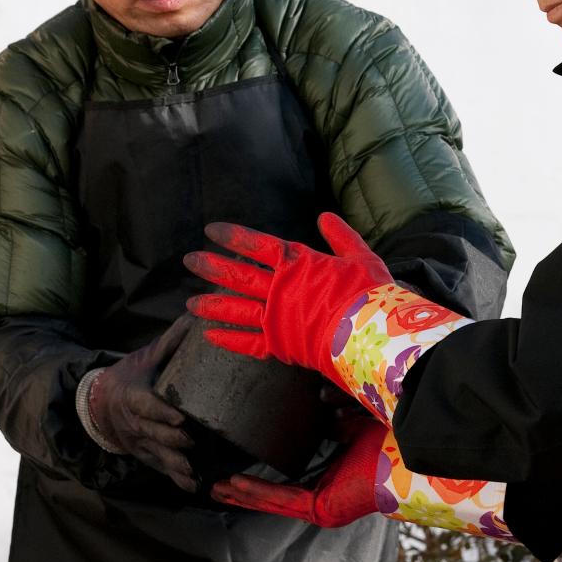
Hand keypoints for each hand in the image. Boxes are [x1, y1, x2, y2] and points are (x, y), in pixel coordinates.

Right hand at [89, 316, 196, 491]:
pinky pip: (160, 469)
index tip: (179, 419)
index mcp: (134, 397)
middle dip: (171, 440)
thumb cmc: (130, 376)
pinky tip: (192, 487)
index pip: (147, 406)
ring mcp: (140, 442)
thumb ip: (171, 341)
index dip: (161, 413)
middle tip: (191, 440)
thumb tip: (196, 314)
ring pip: (157, 455)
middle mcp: (136, 423)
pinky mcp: (146, 455)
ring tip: (191, 471)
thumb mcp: (147, 357)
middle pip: (153, 433)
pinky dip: (175, 478)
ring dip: (174, 464)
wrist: (100, 403)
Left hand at [184, 213, 390, 386]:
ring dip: (212, 305)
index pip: (258, 245)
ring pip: (236, 309)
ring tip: (190, 303)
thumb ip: (340, 236)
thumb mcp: (360, 256)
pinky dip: (228, 340)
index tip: (212, 231)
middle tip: (191, 261)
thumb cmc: (368, 293)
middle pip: (239, 275)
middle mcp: (279, 288)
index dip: (234, 237)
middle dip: (212, 267)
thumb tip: (325, 217)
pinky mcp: (280, 344)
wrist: (371, 333)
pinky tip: (209, 336)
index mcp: (297, 263)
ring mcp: (276, 317)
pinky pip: (248, 342)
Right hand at [211, 418, 384, 526]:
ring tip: (216, 487)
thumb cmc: (389, 445)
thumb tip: (322, 409)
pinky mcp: (322, 509)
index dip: (264, 481)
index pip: (291, 485)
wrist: (408, 457)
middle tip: (215, 486)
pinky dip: (258, 492)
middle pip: (276, 497)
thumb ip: (333, 423)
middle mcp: (327, 500)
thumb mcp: (351, 428)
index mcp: (334, 485)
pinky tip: (235, 484)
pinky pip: (283, 499)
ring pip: (274, 501)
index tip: (239, 473)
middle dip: (244, 493)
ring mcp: (324, 508)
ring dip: (244, 494)